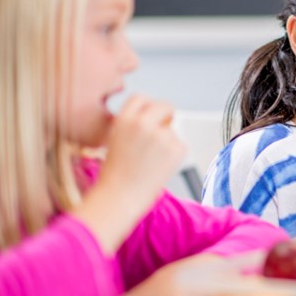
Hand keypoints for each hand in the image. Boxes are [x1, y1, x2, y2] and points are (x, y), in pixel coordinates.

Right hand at [70, 95, 185, 252]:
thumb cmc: (115, 175)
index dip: (146, 107)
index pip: (141, 98)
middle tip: (164, 128)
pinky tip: (160, 167)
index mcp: (125, 119)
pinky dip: (175, 155)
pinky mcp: (177, 147)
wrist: (120, 197)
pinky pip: (180, 145)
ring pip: (172, 130)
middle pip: (164, 106)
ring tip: (151, 161)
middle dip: (166, 115)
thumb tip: (151, 118)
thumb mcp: (114, 140)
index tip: (150, 114)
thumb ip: (132, 125)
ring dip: (167, 141)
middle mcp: (144, 123)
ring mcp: (162, 135)